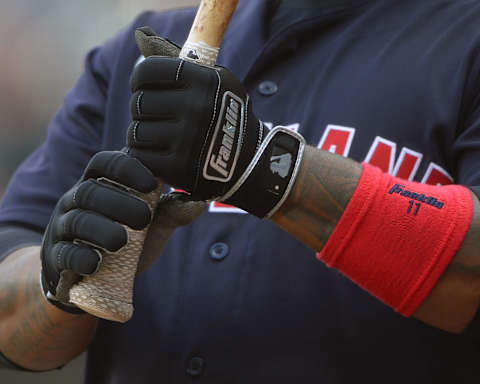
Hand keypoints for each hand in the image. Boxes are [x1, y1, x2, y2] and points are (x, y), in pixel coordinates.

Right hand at [40, 151, 156, 312]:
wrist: (90, 279)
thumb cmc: (124, 243)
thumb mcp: (149, 226)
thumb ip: (170, 212)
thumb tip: (201, 200)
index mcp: (99, 185)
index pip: (104, 162)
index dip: (126, 168)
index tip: (152, 184)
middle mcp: (76, 201)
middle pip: (90, 191)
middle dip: (118, 203)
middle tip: (144, 219)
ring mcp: (63, 228)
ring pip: (76, 220)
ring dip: (101, 229)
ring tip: (122, 242)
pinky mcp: (56, 257)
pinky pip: (62, 253)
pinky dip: (80, 257)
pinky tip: (96, 263)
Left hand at [127, 28, 304, 217]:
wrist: (247, 161)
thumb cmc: (224, 115)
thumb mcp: (215, 81)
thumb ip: (181, 63)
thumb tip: (143, 35)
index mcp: (205, 82)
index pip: (147, 71)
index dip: (139, 79)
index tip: (144, 87)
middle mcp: (197, 109)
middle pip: (139, 103)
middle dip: (143, 109)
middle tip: (156, 116)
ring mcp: (187, 141)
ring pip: (136, 132)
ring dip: (142, 134)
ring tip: (159, 135)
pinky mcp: (178, 168)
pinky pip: (140, 156)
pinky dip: (144, 155)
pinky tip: (159, 152)